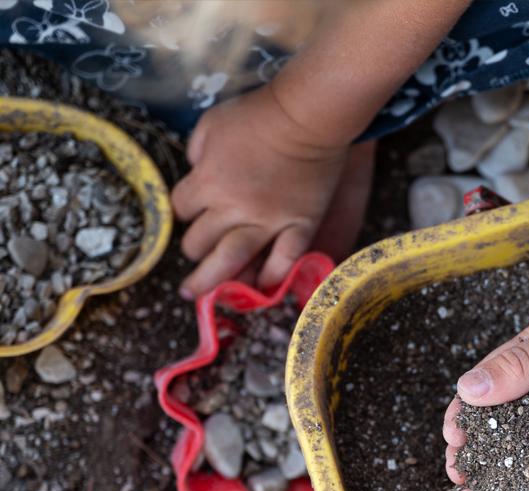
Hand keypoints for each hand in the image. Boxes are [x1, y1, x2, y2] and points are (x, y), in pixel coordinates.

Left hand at [172, 84, 348, 299]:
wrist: (306, 117)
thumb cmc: (257, 115)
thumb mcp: (212, 123)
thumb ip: (197, 152)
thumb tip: (196, 170)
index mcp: (207, 181)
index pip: (181, 209)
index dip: (184, 211)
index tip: (193, 211)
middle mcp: (232, 209)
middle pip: (199, 243)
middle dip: (194, 249)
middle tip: (198, 252)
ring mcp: (267, 222)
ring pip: (233, 262)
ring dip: (215, 282)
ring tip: (205, 297)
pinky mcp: (298, 227)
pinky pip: (283, 262)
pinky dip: (272, 279)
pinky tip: (263, 289)